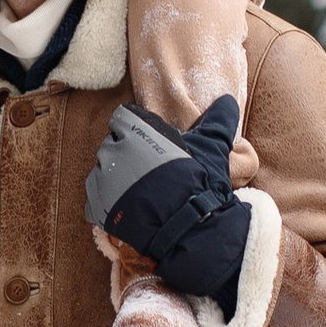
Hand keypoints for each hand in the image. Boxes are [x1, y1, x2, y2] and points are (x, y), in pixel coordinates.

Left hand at [84, 95, 250, 305]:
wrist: (187, 226)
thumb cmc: (200, 183)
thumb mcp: (212, 146)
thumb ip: (218, 120)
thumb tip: (228, 101)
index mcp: (134, 128)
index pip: (123, 119)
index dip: (137, 131)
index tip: (150, 146)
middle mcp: (113, 148)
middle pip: (113, 145)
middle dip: (128, 155)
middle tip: (150, 173)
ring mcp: (103, 178)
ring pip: (105, 171)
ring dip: (118, 178)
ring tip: (142, 192)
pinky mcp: (97, 205)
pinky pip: (98, 199)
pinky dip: (110, 203)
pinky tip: (132, 208)